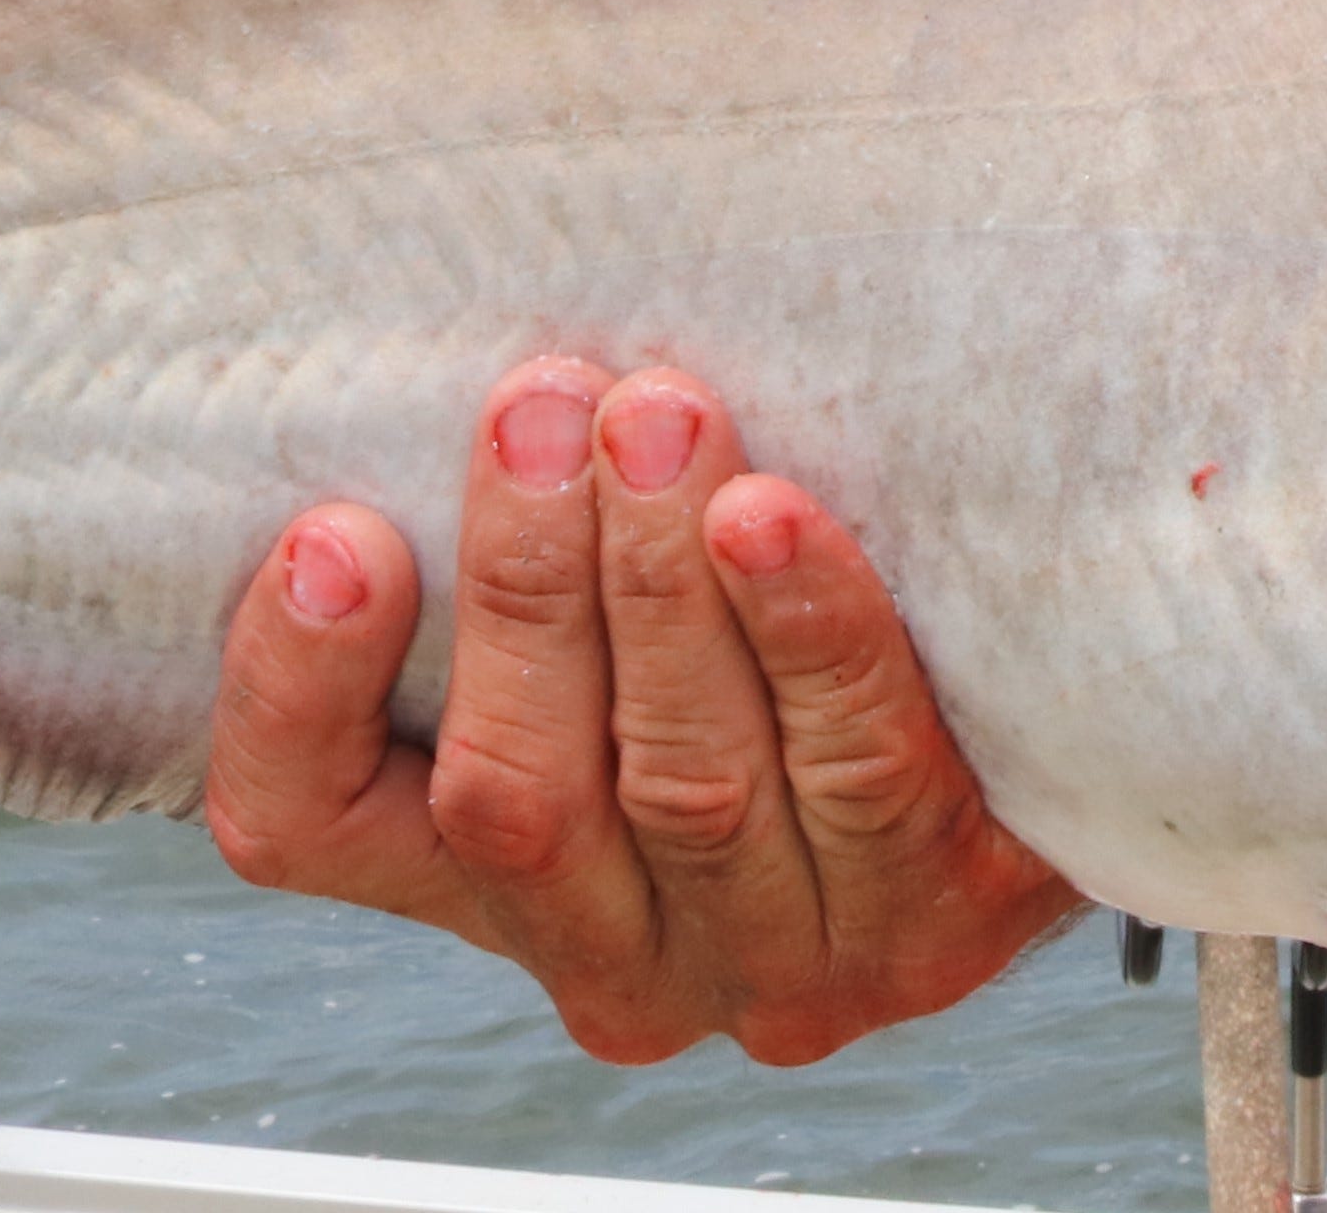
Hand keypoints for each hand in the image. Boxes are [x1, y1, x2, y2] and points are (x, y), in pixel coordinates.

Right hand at [202, 359, 1087, 1064]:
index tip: (336, 527)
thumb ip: (519, 522)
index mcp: (484, 887)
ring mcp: (779, 968)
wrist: (1033, 719)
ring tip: (661, 422)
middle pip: (514, 794)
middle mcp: (614, 966)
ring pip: (682, 784)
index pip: (308, 822)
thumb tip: (458, 358)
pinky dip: (812, 633)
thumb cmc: (770, 610)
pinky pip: (860, 770)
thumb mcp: (609, 591)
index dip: (293, 688)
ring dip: (660, 588)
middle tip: (545, 407)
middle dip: (525, 583)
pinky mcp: (934, 925)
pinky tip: (776, 522)